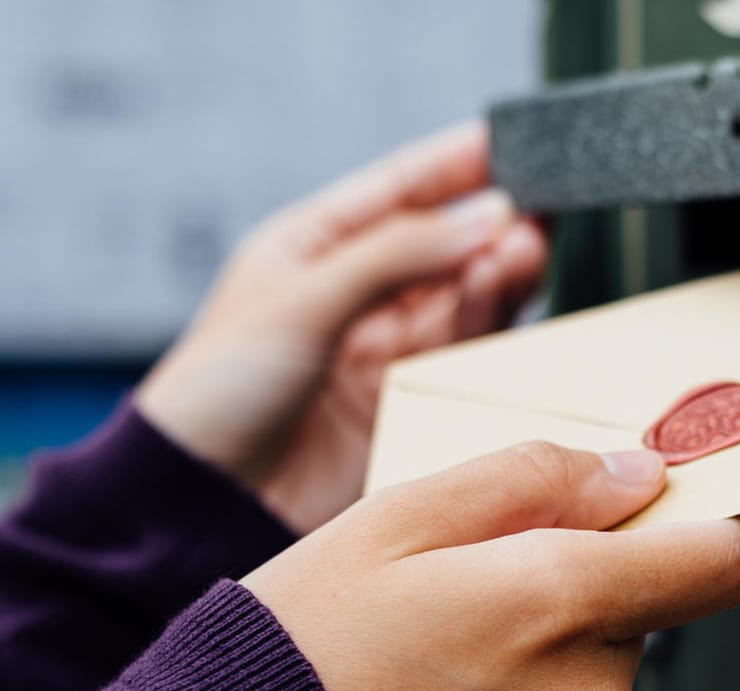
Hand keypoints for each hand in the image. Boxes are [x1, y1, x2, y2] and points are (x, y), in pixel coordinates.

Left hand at [137, 124, 547, 533]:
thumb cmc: (217, 392)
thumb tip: (484, 218)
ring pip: (458, 298)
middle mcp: (353, 295)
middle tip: (535, 212)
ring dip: (495, 273)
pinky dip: (489, 325)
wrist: (204, 499)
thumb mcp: (302, 300)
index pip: (395, 190)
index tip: (510, 142)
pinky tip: (505, 297)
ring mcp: (381, 351)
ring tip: (526, 252)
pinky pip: (460, 353)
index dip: (451, 165)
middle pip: (439, 246)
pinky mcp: (403, 404)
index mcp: (310, 250)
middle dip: (488, 225)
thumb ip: (395, 255)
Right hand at [243, 442, 739, 690]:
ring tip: (434, 670)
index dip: (694, 531)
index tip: (646, 523)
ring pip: (596, 686)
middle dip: (577, 596)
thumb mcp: (397, 517)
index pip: (721, 563)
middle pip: (641, 619)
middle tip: (466, 597)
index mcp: (559, 602)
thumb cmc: (298, 651)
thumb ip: (535, 478)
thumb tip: (634, 476)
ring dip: (544, 667)